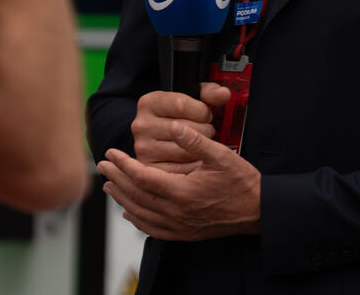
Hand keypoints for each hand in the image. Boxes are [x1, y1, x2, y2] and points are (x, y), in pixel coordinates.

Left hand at [99, 125, 260, 240]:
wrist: (258, 210)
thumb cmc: (242, 183)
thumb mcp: (220, 156)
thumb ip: (194, 141)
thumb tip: (174, 126)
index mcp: (182, 191)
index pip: (143, 177)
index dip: (124, 164)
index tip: (111, 153)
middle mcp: (176, 212)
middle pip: (136, 195)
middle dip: (117, 178)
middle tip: (102, 165)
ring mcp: (179, 226)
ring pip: (140, 214)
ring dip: (122, 199)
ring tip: (109, 185)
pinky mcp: (184, 234)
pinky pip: (153, 230)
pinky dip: (137, 220)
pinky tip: (129, 214)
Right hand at [131, 83, 231, 174]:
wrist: (166, 135)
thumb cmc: (182, 115)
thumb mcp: (194, 98)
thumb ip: (210, 93)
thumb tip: (224, 94)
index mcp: (149, 102)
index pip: (181, 105)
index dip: (201, 111)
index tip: (206, 115)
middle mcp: (141, 125)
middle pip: (183, 129)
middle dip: (203, 130)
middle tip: (206, 131)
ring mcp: (143, 148)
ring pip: (183, 151)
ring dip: (200, 149)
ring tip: (202, 143)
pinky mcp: (150, 169)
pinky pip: (180, 169)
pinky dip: (194, 165)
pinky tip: (197, 157)